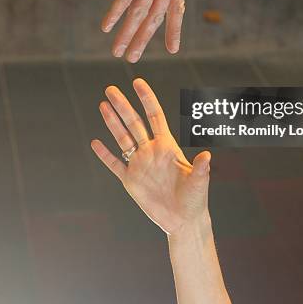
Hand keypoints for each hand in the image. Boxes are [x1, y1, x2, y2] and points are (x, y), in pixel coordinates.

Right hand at [90, 78, 210, 236]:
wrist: (183, 221)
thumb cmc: (195, 199)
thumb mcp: (199, 183)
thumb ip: (200, 169)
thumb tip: (207, 156)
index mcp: (167, 146)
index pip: (154, 116)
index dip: (146, 99)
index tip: (137, 82)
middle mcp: (151, 151)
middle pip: (134, 123)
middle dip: (122, 105)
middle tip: (110, 89)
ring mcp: (139, 164)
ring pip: (122, 139)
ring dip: (112, 123)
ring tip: (103, 105)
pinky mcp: (131, 181)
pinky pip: (115, 165)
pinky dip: (105, 155)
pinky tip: (95, 142)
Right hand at [102, 0, 192, 62]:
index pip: (176, 10)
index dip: (173, 30)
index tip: (172, 49)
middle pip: (154, 19)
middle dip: (143, 41)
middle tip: (133, 59)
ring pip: (139, 14)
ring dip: (127, 35)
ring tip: (119, 53)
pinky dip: (115, 14)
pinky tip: (106, 28)